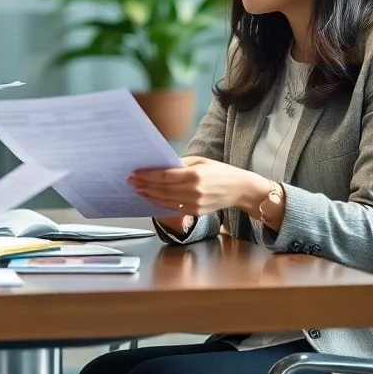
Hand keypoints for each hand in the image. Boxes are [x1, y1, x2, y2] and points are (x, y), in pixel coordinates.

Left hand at [129, 156, 268, 215]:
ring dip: (149, 195)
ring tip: (138, 190)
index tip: (136, 173)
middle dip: (144, 185)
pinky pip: (173, 208)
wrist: (241, 190)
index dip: (148, 175)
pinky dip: (160, 203)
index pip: (165, 176)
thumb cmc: (221, 172)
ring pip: (165, 200)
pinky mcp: (195, 212)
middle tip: (131, 181)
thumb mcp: (201, 161)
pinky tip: (151, 198)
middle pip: (162, 189)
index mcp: (195, 175)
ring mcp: (194, 204)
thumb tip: (162, 165)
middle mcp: (193, 191)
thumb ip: (181, 164)